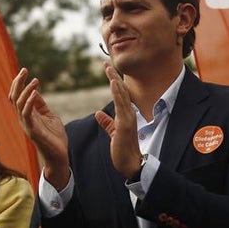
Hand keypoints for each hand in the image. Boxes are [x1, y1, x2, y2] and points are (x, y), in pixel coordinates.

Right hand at [10, 67, 70, 187]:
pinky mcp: (32, 131)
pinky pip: (26, 114)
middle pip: (14, 97)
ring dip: (25, 90)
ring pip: (18, 104)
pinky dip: (29, 102)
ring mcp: (26, 125)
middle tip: (24, 70)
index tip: (24, 70)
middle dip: (17, 82)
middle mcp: (23, 119)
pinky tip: (34, 93)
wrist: (59, 155)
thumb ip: (40, 104)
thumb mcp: (48, 115)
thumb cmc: (54, 137)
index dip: (18, 83)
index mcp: (26, 115)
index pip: (16, 96)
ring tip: (35, 80)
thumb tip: (33, 91)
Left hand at [94, 61, 143, 178]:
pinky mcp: (125, 124)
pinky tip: (114, 83)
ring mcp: (128, 118)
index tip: (107, 70)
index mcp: (125, 115)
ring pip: (121, 95)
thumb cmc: (123, 150)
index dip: (113, 81)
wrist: (130, 164)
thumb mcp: (113, 133)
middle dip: (113, 76)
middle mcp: (128, 114)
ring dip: (115, 81)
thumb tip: (98, 114)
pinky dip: (118, 93)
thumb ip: (106, 123)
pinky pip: (121, 105)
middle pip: (120, 91)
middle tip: (105, 63)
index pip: (119, 95)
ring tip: (108, 69)